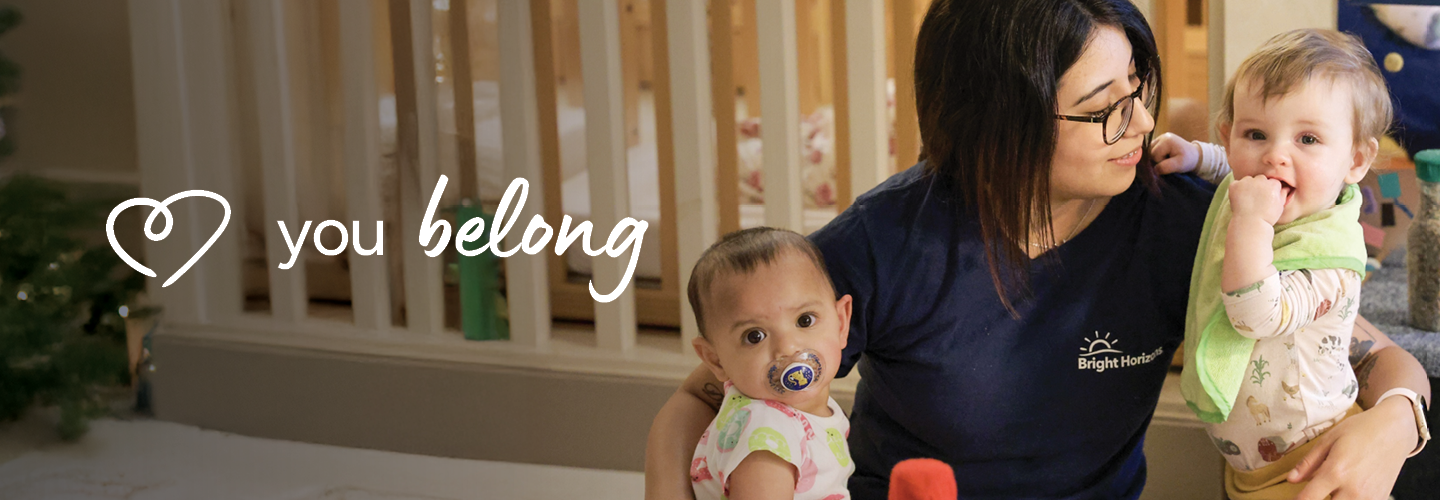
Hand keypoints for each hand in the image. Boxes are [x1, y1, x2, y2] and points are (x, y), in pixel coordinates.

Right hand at [1150, 132, 1199, 174]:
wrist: (1194, 156)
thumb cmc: (1187, 160)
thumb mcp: (1178, 165)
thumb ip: (1165, 167)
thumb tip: (1154, 170)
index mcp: (1166, 140)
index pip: (1154, 155)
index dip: (1161, 162)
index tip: (1172, 162)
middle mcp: (1162, 136)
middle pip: (1151, 152)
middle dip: (1159, 160)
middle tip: (1170, 161)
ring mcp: (1161, 137)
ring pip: (1150, 151)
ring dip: (1157, 158)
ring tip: (1168, 158)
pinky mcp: (1160, 140)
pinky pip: (1152, 150)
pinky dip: (1157, 155)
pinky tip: (1165, 156)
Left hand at [1228, 175, 1283, 223]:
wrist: (1251, 224)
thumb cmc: (1267, 217)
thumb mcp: (1280, 206)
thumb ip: (1282, 194)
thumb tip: (1285, 187)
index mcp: (1273, 184)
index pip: (1272, 181)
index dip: (1269, 189)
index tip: (1266, 197)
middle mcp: (1260, 180)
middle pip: (1260, 178)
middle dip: (1259, 186)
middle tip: (1256, 199)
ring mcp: (1246, 182)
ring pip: (1248, 179)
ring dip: (1247, 186)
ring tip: (1248, 200)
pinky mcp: (1235, 185)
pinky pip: (1235, 184)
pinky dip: (1236, 190)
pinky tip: (1239, 200)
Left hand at [1289, 397, 1418, 499]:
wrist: (1396, 430)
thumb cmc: (1360, 430)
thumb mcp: (1329, 439)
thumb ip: (1308, 463)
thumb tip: (1291, 480)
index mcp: (1336, 472)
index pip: (1308, 499)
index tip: (1296, 497)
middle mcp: (1354, 489)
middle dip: (1316, 499)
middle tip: (1315, 489)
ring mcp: (1369, 497)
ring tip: (1333, 486)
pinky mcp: (1380, 499)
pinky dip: (1349, 499)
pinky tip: (1348, 488)